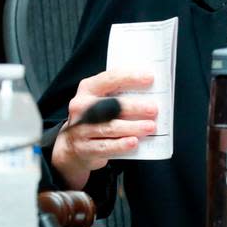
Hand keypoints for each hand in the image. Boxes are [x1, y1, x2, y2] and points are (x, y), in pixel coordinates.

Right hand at [52, 70, 156, 188]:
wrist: (72, 146)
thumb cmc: (95, 118)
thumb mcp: (101, 100)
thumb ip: (119, 94)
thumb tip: (151, 92)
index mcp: (88, 89)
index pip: (109, 79)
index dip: (130, 77)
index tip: (149, 78)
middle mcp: (81, 107)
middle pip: (110, 106)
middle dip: (134, 107)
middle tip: (153, 109)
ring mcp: (80, 129)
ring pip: (110, 127)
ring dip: (133, 127)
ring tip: (150, 126)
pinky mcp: (84, 148)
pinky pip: (106, 146)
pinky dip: (121, 145)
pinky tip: (134, 142)